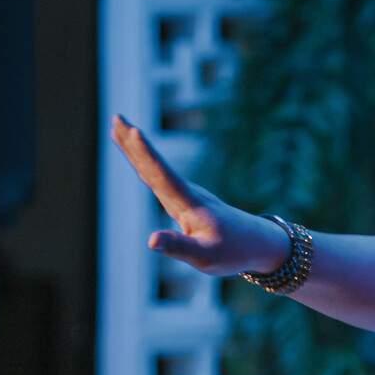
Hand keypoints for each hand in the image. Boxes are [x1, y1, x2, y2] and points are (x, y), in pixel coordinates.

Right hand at [110, 115, 291, 277]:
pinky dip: (145, 164)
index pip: (163, 175)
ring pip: (155, 168)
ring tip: (119, 129)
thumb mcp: (205, 257)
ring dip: (136, 149)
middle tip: (117, 117)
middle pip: (154, 165)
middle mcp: (185, 193)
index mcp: (189, 203)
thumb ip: (177, 247)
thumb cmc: (232, 251)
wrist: (257, 243)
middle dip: (133, 143)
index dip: (147, 154)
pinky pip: (159, 177)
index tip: (134, 130)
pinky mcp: (185, 200)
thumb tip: (150, 241)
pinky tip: (140, 162)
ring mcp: (185, 194)